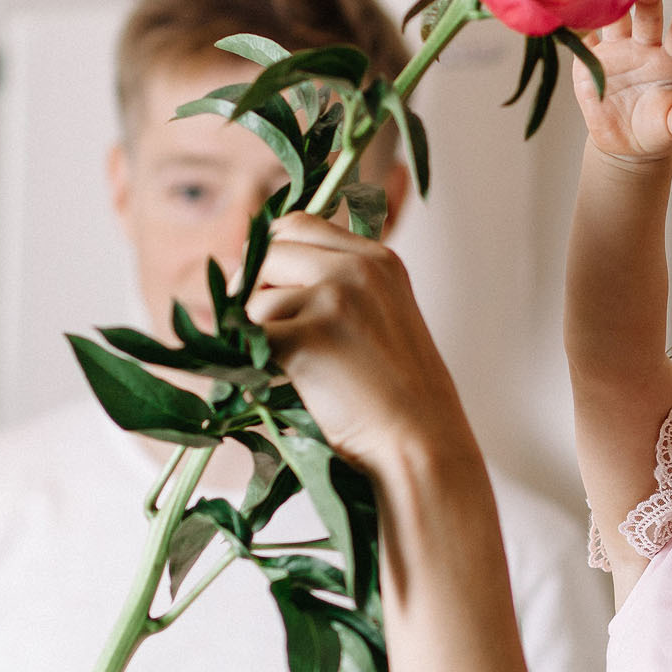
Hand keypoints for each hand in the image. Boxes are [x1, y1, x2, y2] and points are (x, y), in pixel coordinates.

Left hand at [247, 212, 481, 478]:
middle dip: (253, 288)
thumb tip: (256, 274)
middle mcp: (358, 267)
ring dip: (257, 335)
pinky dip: (248, 360)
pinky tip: (270, 382)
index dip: (271, 255)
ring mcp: (335, 298)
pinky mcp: (310, 336)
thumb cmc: (398, 398)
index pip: (297, 225)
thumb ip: (339, 288)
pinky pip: (249, 334)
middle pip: (269, 250)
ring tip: (288, 372)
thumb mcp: (382, 319)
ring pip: (255, 298)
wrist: (423, 446)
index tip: (267, 289)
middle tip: (262, 332)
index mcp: (379, 259)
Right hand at [575, 0, 671, 166]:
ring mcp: (617, 50)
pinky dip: (577, 24)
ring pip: (615, 19)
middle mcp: (645, 47)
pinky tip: (570, 8)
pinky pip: (583, 39)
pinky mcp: (591, 60)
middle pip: (648, 18)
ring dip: (610, 1)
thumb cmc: (658, 128)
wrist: (626, 141)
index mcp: (670, 60)